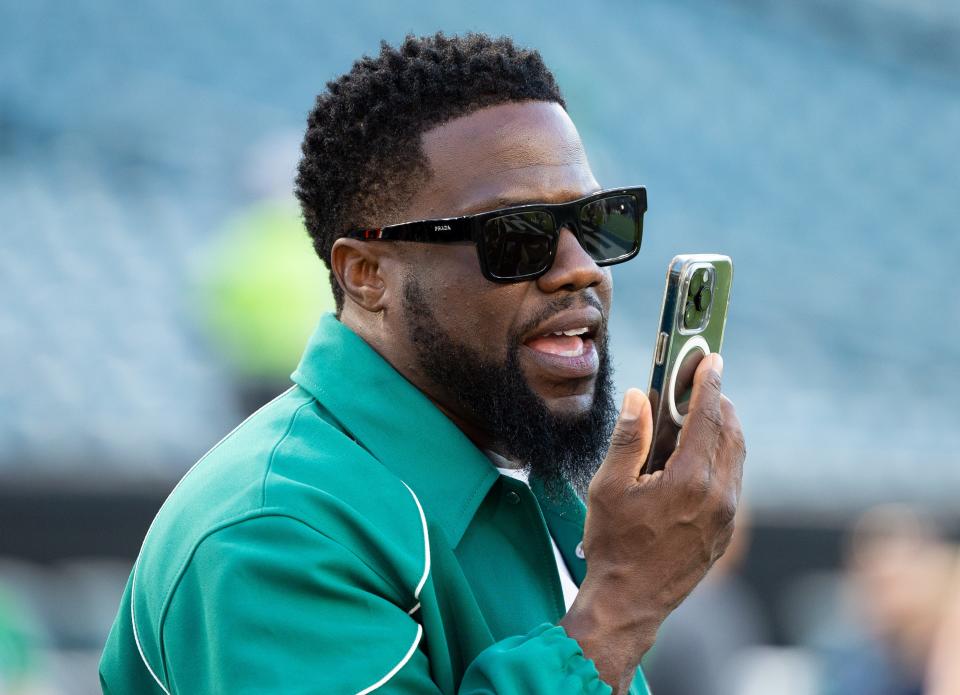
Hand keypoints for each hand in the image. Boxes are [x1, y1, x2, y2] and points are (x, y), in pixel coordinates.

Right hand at [560, 353, 744, 692]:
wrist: (629, 603)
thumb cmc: (613, 545)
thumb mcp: (608, 487)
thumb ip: (628, 438)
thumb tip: (640, 398)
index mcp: (690, 480)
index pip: (707, 417)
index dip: (708, 384)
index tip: (711, 360)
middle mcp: (718, 496)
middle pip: (730, 433)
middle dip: (719, 403)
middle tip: (703, 383)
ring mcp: (726, 517)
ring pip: (736, 457)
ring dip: (723, 429)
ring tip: (702, 413)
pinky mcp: (725, 532)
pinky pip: (733, 481)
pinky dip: (723, 457)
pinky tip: (700, 454)